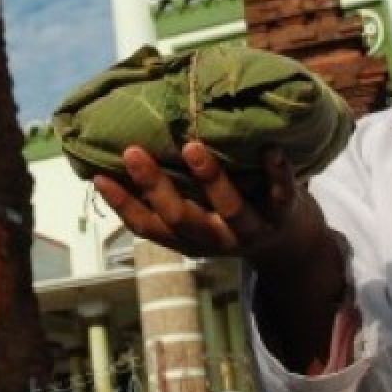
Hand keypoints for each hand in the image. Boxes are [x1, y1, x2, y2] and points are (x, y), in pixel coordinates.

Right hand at [95, 141, 348, 372]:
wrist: (292, 244)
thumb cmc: (228, 212)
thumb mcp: (197, 211)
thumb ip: (172, 190)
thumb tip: (120, 148)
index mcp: (189, 238)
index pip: (148, 226)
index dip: (122, 204)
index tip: (98, 175)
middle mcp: (216, 239)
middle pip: (181, 218)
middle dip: (155, 186)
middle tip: (132, 151)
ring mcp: (251, 229)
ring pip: (230, 209)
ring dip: (210, 179)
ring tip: (192, 147)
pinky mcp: (284, 214)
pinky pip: (282, 195)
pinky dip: (278, 173)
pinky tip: (271, 148)